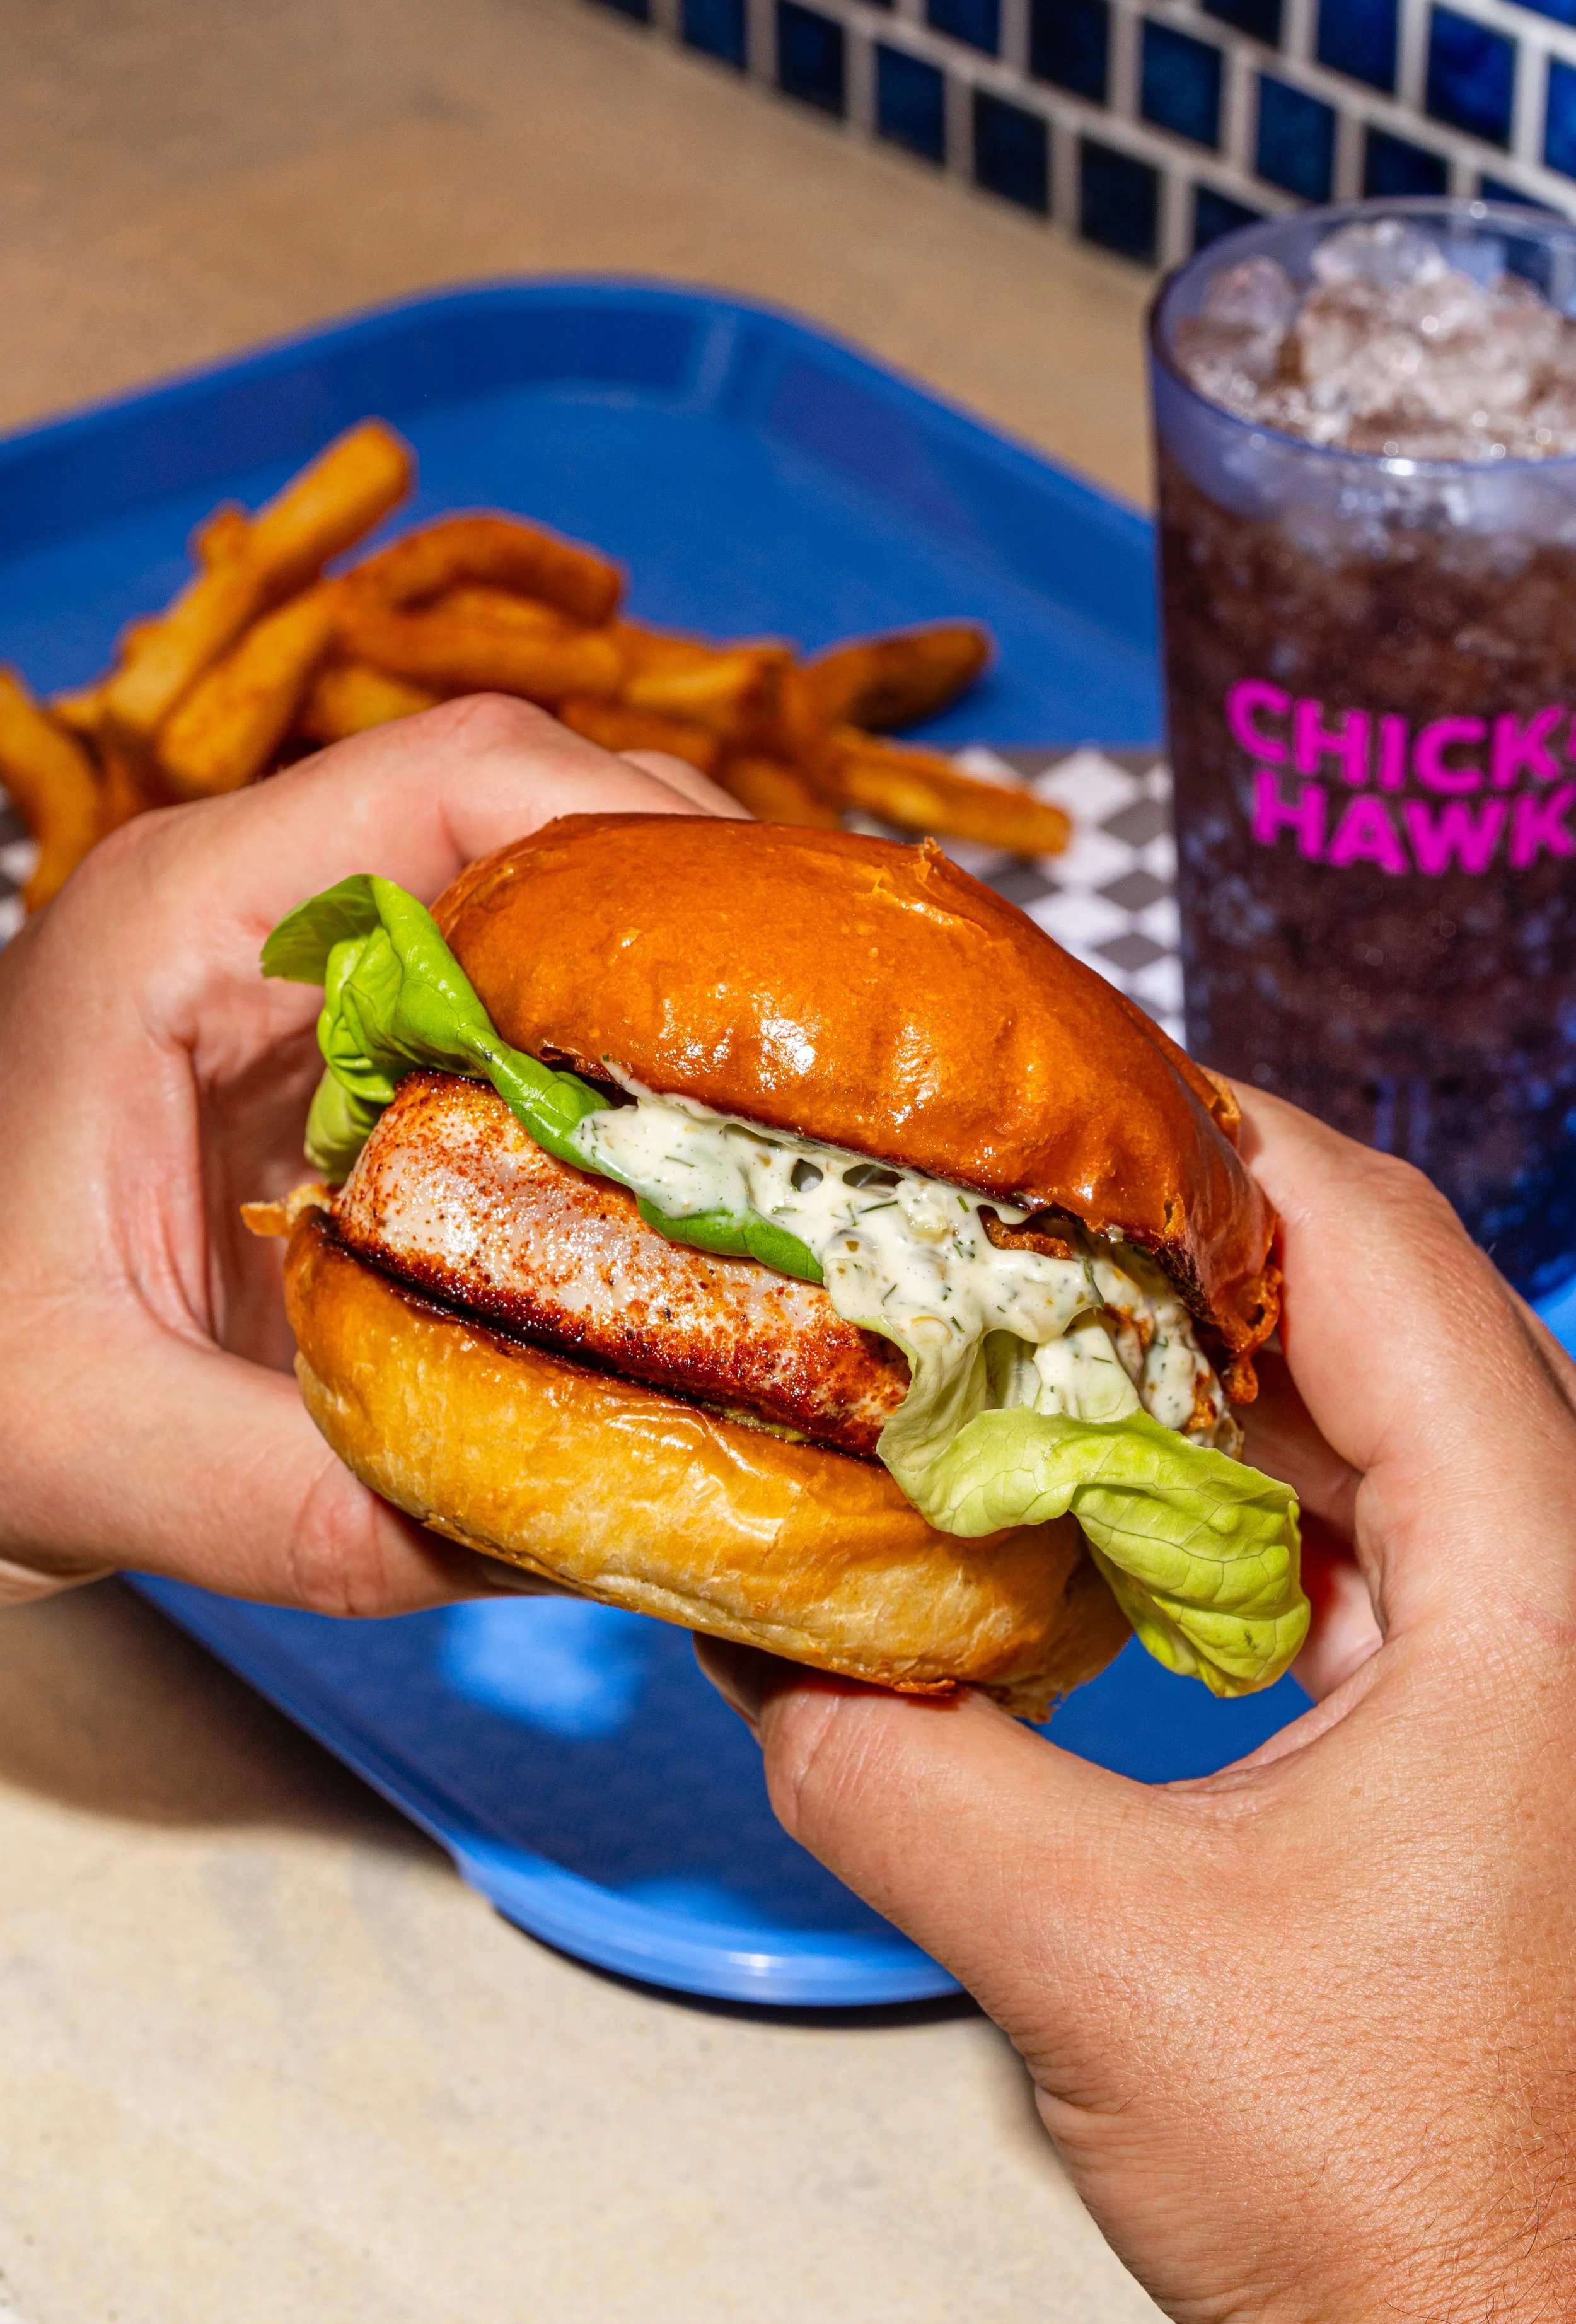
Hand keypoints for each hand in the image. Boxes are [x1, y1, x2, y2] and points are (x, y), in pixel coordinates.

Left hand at [0, 695, 730, 1609]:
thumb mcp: (90, 1450)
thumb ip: (307, 1497)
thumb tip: (563, 1530)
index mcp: (179, 921)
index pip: (454, 772)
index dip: (643, 826)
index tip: (772, 957)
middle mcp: (256, 910)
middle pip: (538, 809)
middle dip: (708, 904)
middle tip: (840, 1040)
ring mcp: (306, 977)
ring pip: (543, 901)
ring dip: (678, 982)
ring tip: (806, 1094)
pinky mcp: (342, 1058)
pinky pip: (517, 1009)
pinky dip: (622, 1062)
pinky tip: (696, 1160)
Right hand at [701, 1094, 1575, 2320]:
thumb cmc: (1409, 2202)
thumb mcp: (1102, 1967)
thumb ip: (893, 1779)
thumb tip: (737, 1634)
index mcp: (1541, 1584)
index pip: (1378, 1249)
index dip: (1208, 1138)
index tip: (1044, 1090)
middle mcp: (1568, 1578)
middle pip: (1377, 1304)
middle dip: (1176, 1238)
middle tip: (993, 1191)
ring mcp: (1541, 1641)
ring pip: (1371, 1414)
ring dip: (1197, 1363)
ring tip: (1020, 1319)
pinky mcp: (1489, 1708)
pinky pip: (1363, 1523)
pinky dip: (1227, 1481)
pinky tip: (1102, 1499)